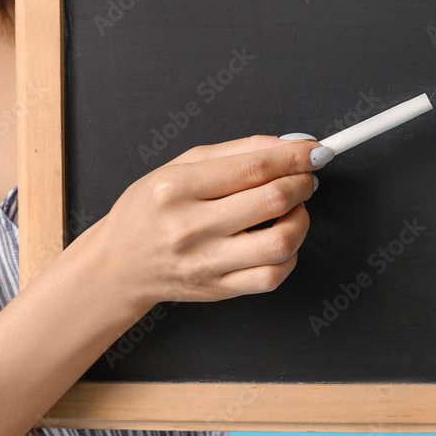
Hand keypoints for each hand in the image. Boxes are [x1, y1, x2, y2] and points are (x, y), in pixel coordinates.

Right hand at [74, 135, 329, 313]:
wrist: (119, 264)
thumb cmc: (151, 209)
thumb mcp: (181, 165)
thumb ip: (238, 150)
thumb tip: (290, 145)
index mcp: (177, 188)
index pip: (253, 167)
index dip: (294, 157)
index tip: (315, 151)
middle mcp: (190, 227)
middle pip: (272, 200)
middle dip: (302, 183)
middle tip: (304, 178)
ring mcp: (206, 263)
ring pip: (280, 242)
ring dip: (301, 220)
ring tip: (292, 209)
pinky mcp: (219, 290)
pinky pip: (273, 275)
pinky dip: (289, 254)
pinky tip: (278, 239)